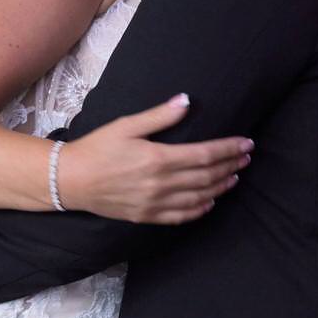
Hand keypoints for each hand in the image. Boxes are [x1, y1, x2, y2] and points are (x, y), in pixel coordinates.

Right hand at [61, 95, 252, 223]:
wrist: (71, 179)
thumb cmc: (97, 147)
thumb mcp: (126, 125)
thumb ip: (159, 116)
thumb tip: (186, 101)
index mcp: (158, 158)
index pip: (205, 154)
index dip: (228, 149)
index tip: (246, 143)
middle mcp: (161, 183)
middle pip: (207, 176)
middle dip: (230, 165)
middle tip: (247, 157)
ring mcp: (155, 203)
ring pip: (199, 197)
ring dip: (221, 187)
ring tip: (235, 176)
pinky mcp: (147, 216)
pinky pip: (181, 216)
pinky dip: (200, 210)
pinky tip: (210, 202)